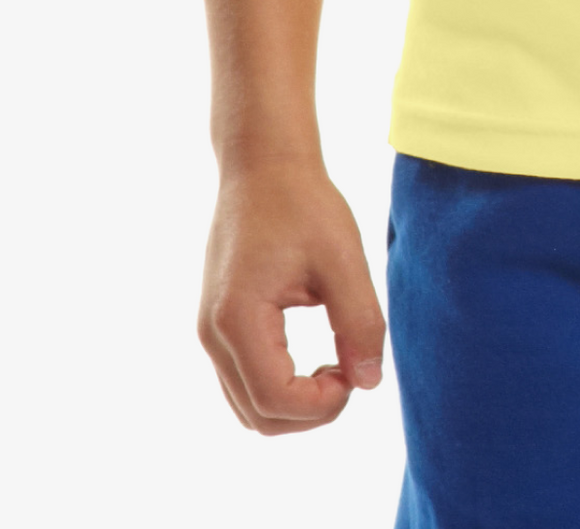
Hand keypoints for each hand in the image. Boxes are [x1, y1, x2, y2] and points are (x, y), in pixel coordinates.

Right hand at [198, 156, 386, 433]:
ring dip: (294, 406)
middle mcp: (213, 334)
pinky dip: (278, 388)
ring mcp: (210, 332)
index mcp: (238, 318)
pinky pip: (242, 383)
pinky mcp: (217, 325)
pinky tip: (312, 360)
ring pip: (247, 407)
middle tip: (350, 370)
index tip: (355, 370)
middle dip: (311, 412)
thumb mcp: (344, 259)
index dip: (323, 404)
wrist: (263, 163)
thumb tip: (369, 382)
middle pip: (258, 416)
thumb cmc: (303, 203)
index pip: (275, 400)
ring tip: (335, 364)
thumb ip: (359, 323)